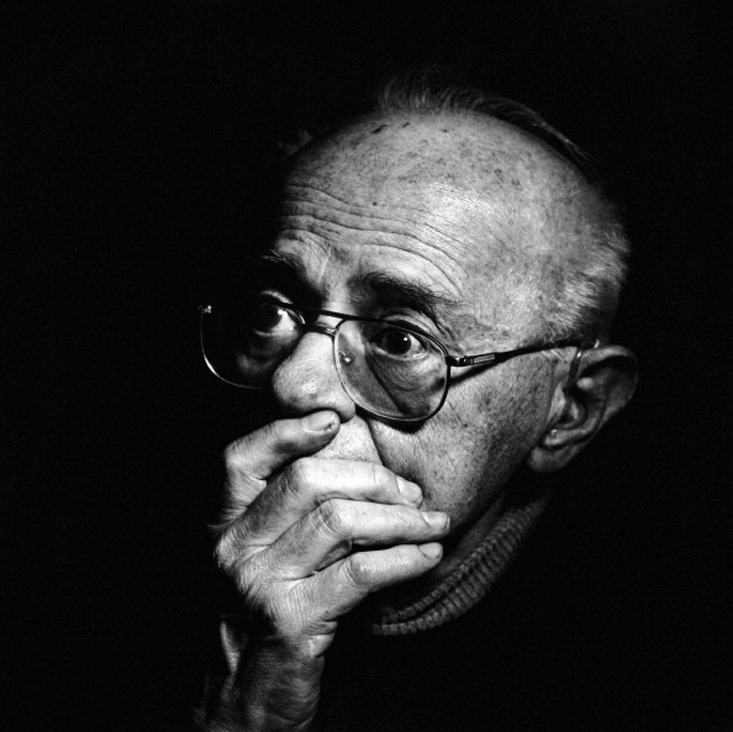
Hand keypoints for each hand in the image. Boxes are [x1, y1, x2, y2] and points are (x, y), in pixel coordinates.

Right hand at [208, 410, 448, 729]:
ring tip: (433, 523)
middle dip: (373, 480)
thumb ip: (291, 519)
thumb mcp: (265, 561)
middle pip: (307, 482)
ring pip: (340, 521)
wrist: (243, 698)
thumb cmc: (264, 618)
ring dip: (400, 518)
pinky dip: (403, 558)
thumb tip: (363, 477)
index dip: (285, 432)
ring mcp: (259, 583)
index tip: (335, 420)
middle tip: (412, 493)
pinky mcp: (291, 620)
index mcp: (223, 525)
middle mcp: (234, 547)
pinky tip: (427, 556)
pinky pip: (360, 571)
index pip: (241, 459)